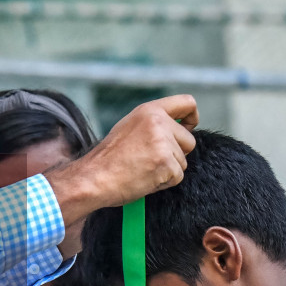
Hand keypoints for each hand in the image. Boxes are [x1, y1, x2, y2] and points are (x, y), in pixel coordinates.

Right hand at [49, 96, 196, 221]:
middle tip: (151, 160)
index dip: (192, 117)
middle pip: (189, 141)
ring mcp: (163, 143)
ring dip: (167, 170)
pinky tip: (144, 179)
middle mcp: (159, 122)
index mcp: (149, 111)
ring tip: (143, 169)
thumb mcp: (129, 128)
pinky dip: (163, 183)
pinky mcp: (166, 163)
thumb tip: (177, 129)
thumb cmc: (108, 159)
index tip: (188, 128)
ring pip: (182, 161)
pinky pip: (177, 177)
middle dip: (176, 154)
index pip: (187, 103)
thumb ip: (153, 124)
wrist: (93, 178)